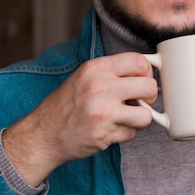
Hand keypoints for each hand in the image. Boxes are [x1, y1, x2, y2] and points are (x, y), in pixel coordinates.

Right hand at [2, 53, 156, 186]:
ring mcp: (102, 112)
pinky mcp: (103, 134)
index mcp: (96, 68)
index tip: (143, 79)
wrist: (43, 134)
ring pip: (146, 115)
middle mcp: (99, 87)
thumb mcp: (86, 76)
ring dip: (140, 119)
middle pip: (149, 86)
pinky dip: (126, 133)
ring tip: (126, 117)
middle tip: (141, 101)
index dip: (148, 71)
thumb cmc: (68, 104)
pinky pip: (132, 133)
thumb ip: (114, 70)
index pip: (139, 60)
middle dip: (150, 96)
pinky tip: (112, 129)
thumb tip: (149, 67)